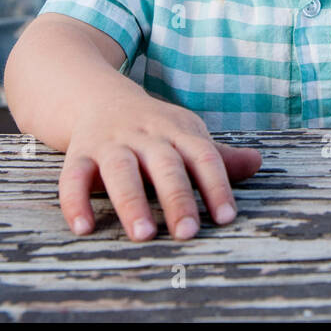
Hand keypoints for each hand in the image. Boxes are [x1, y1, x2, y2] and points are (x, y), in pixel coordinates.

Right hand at [59, 89, 261, 240]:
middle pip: (164, 165)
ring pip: (120, 170)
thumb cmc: (153, 128)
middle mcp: (145, 135)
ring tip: (143, 234)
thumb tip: (258, 163)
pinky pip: (73, 177)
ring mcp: (110, 143)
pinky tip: (84, 228)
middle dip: (177, 198)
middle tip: (187, 233)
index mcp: (177, 131)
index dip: (216, 186)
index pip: (203, 156)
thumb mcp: (186, 134)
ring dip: (131, 201)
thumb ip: (217, 156)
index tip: (226, 217)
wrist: (97, 96)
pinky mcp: (79, 153)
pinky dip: (75, 202)